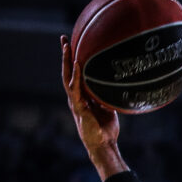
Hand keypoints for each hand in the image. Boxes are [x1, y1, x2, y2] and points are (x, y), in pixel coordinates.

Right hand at [60, 35, 119, 161]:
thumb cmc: (106, 128)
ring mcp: (75, 102)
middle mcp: (75, 97)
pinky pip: (76, 88)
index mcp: (81, 96)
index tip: (73, 44)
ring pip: (67, 77)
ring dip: (66, 61)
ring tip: (67, 46)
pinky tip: (77, 63)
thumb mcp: (109, 108)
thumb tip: (117, 85)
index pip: (75, 75)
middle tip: (63, 38)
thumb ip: (108, 96)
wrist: (103, 144)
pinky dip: (76, 75)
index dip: (73, 60)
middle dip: (65, 55)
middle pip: (67, 72)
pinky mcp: (78, 107)